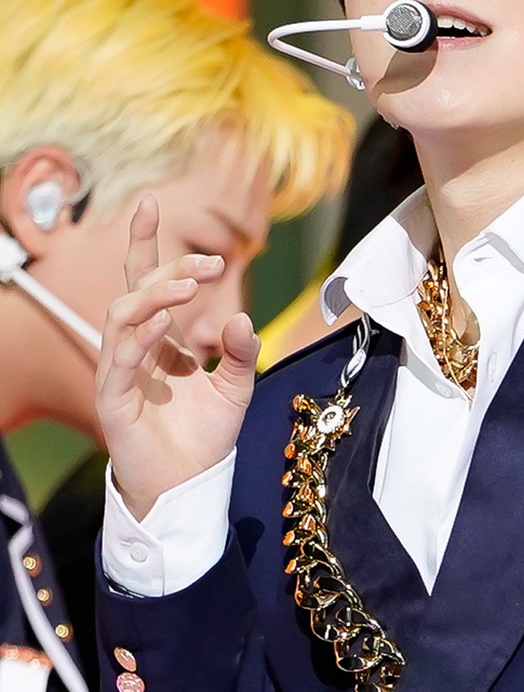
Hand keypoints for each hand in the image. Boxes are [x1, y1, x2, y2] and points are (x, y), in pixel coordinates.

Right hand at [96, 196, 258, 518]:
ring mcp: (121, 374)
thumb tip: (241, 315)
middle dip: (170, 272)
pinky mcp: (115, 402)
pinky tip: (166, 326)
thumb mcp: (236, 387)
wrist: (190, 488)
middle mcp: (135, 351)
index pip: (145, 283)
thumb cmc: (205, 439)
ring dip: (155, 298)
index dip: (144, 244)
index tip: (150, 203)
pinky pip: (120, 362)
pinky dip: (142, 340)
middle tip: (210, 265)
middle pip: (136, 293)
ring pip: (123, 319)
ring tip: (188, 287)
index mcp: (159, 342)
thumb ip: (241, 352)